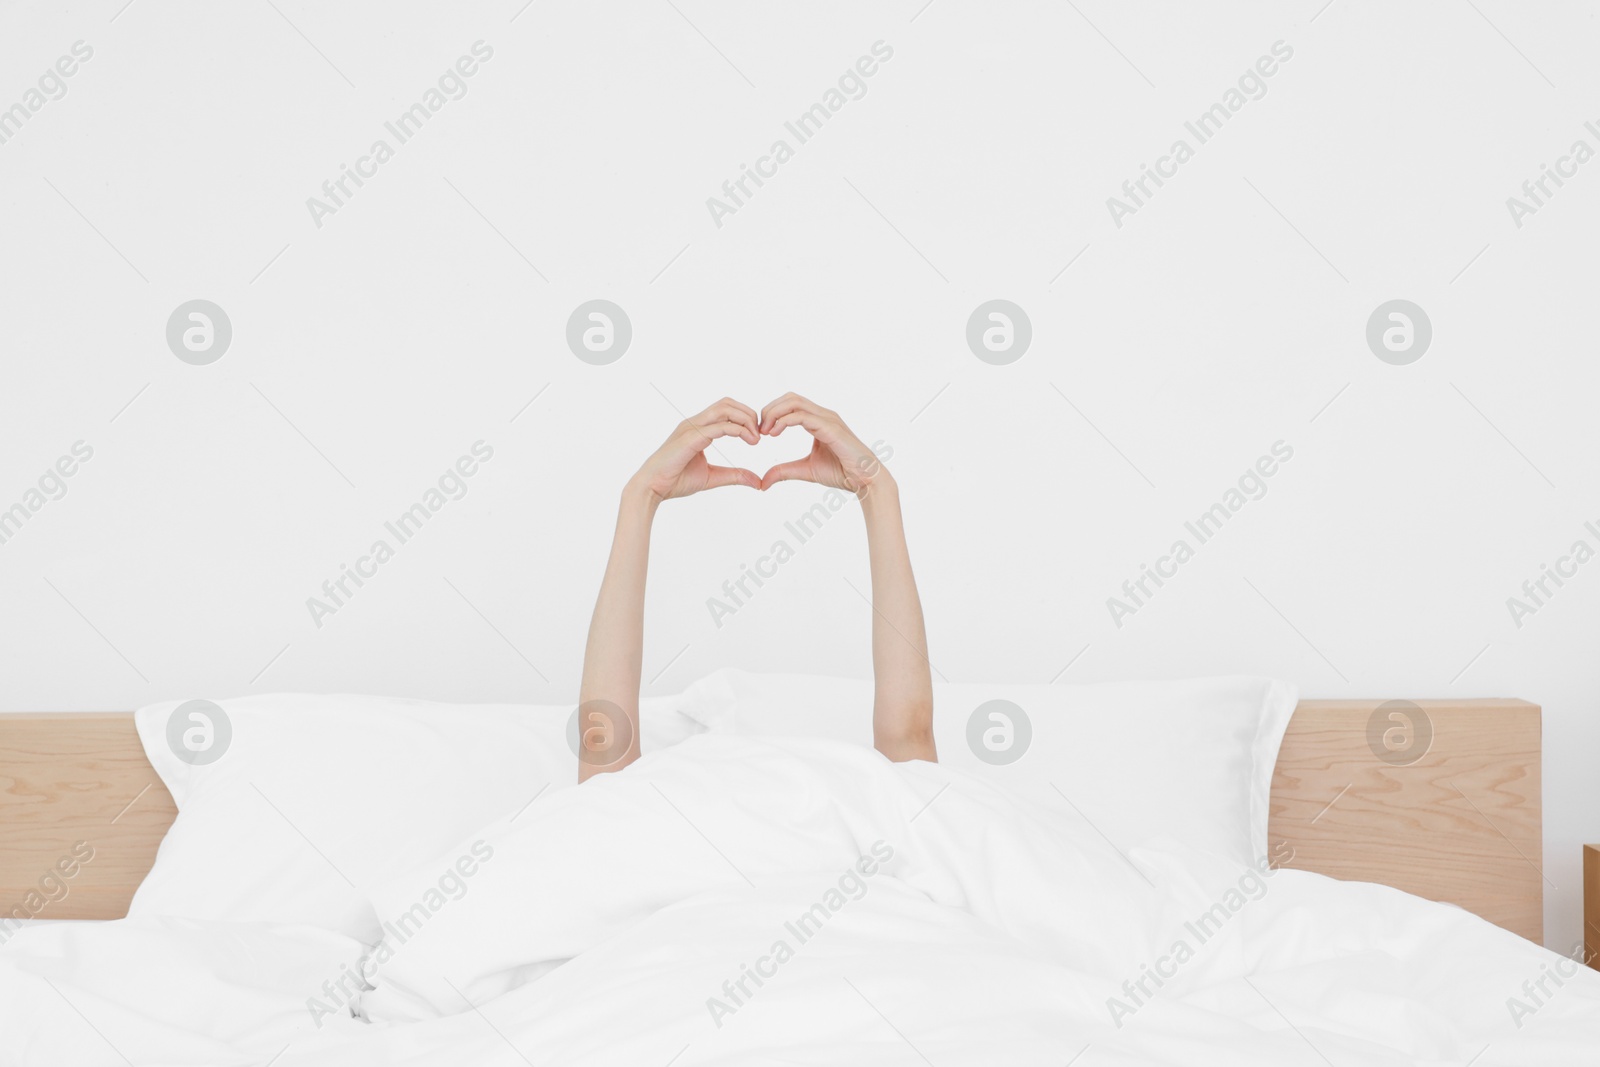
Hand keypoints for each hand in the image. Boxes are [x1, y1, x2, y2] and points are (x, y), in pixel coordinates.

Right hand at [632, 398, 761, 501]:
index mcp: (699, 428)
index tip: (757, 436)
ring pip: (724, 409)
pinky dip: (737, 430)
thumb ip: (734, 476)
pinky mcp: (690, 438)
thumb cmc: (676, 480)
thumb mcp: (712, 477)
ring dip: (745, 419)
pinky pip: (718, 427)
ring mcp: (691, 428)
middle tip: (760, 435)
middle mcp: (695, 423)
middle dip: (749, 415)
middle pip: (727, 403)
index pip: (726, 409)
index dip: (746, 417)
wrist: (652, 488)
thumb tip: (757, 482)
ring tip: (755, 438)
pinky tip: (748, 440)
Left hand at [758, 393, 888, 495]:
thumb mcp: (805, 470)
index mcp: (818, 420)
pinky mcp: (830, 428)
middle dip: (770, 410)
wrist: (864, 480)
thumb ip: (784, 472)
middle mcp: (823, 415)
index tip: (761, 432)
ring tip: (766, 431)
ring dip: (774, 413)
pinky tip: (775, 433)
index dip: (772, 413)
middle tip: (760, 430)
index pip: (790, 404)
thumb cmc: (841, 472)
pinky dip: (784, 421)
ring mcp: (828, 419)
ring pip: (794, 402)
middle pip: (790, 397)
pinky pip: (802, 416)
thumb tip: (762, 482)